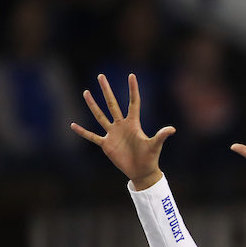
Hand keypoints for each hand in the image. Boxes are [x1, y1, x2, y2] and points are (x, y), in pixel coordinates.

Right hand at [71, 73, 172, 189]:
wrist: (141, 171)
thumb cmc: (150, 157)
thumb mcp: (155, 145)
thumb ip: (161, 136)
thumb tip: (172, 129)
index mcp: (133, 123)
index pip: (133, 102)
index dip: (133, 90)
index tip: (131, 75)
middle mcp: (121, 125)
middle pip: (112, 104)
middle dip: (106, 90)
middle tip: (101, 76)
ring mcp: (113, 134)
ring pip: (100, 116)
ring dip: (93, 105)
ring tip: (86, 92)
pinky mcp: (106, 144)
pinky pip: (92, 136)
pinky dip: (83, 132)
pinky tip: (73, 125)